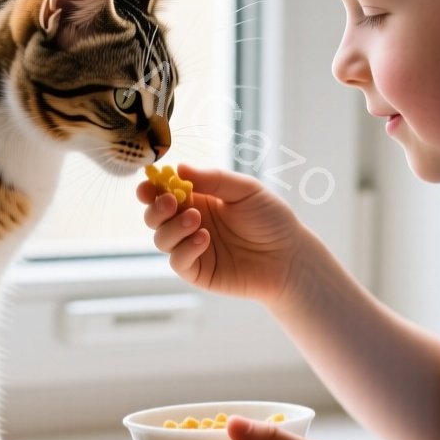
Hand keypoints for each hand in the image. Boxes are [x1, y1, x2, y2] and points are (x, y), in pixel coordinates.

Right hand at [139, 164, 312, 306]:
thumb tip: (179, 168)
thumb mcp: (245, 190)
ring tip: (195, 219)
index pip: (164, 192)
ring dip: (172, 227)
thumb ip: (213, 179)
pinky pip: (178, 261)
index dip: (151, 188)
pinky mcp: (198, 272)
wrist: (290, 256)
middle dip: (155, 208)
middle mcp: (190, 224)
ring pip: (161, 239)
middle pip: (154, 216)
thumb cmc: (271, 219)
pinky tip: (204, 238)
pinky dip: (185, 249)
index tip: (149, 183)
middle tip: (171, 201)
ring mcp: (192, 249)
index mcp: (198, 200)